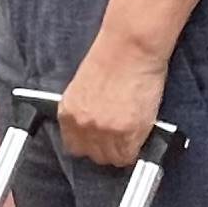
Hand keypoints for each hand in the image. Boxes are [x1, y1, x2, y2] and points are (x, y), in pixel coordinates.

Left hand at [59, 35, 168, 167]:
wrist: (130, 47)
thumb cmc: (111, 58)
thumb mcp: (84, 88)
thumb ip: (85, 110)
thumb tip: (94, 126)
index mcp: (68, 113)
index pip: (74, 146)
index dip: (90, 145)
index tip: (100, 142)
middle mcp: (82, 125)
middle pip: (93, 156)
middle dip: (107, 149)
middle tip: (119, 139)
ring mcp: (103, 131)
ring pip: (111, 159)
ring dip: (122, 151)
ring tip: (131, 137)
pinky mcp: (126, 132)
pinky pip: (128, 156)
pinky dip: (135, 149)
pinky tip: (139, 137)